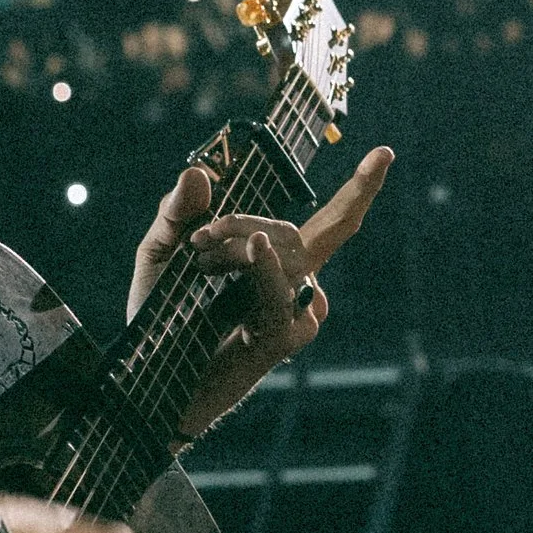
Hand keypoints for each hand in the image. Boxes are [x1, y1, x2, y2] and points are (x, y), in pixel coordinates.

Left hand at [132, 145, 396, 442]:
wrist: (147, 379)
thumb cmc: (161, 320)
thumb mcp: (159, 254)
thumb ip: (177, 213)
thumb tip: (200, 171)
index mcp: (276, 260)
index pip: (331, 222)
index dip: (360, 189)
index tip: (384, 153)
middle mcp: (295, 285)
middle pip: (291, 232)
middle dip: (242, 224)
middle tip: (198, 240)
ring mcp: (295, 312)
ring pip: (287, 258)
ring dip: (238, 251)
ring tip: (198, 269)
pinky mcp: (285, 338)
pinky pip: (282, 294)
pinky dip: (264, 271)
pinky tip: (249, 259)